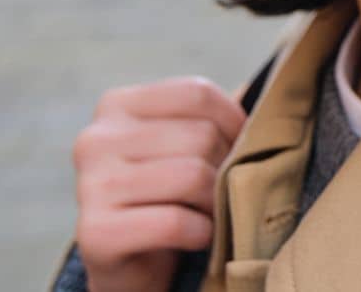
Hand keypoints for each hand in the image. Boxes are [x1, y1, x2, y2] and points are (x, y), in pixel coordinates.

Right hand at [70, 75, 247, 291]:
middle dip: (226, 168)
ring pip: (192, 176)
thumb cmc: (165, 198)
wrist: (127, 266)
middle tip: (223, 192)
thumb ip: (208, 120)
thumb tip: (270, 102)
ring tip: (211, 214)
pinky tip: (197, 237)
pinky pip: (174, 222)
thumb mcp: (180, 147)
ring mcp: (90, 186)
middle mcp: (95, 139)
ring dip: (215, 203)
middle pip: (200, 136)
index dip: (234, 122)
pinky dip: (200, 233)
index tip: (241, 148)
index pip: (196, 93)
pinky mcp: (95, 233)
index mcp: (116, 106)